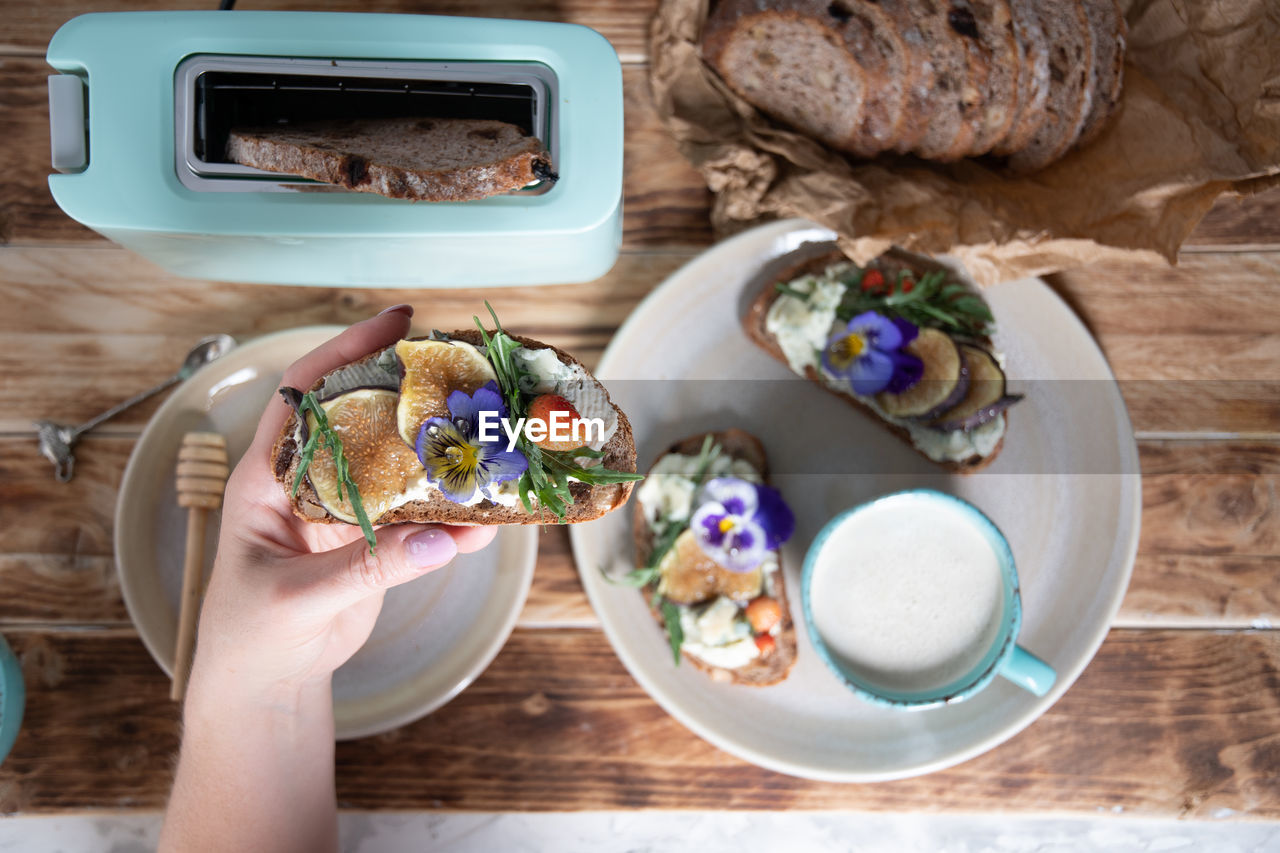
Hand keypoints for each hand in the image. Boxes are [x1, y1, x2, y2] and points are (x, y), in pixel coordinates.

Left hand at [188, 306, 497, 699]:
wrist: (265, 685)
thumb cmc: (251, 635)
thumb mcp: (297, 599)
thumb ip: (366, 568)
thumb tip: (440, 537)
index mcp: (269, 477)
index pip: (306, 394)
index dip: (347, 351)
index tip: (398, 322)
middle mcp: (310, 482)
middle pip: (366, 417)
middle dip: (414, 391)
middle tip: (465, 371)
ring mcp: (347, 510)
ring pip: (402, 466)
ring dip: (444, 457)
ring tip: (490, 443)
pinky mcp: (376, 542)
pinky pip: (421, 517)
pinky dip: (455, 519)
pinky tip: (485, 521)